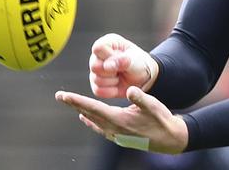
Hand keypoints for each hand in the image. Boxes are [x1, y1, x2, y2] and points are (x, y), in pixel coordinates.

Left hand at [55, 86, 187, 153]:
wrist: (168, 139)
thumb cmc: (161, 120)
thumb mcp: (153, 106)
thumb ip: (140, 98)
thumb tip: (130, 90)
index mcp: (119, 120)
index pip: (93, 108)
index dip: (77, 101)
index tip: (64, 95)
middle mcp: (113, 129)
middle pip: (89, 114)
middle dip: (74, 104)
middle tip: (60, 96)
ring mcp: (115, 134)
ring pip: (93, 120)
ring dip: (81, 110)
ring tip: (70, 103)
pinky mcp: (119, 135)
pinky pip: (99, 127)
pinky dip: (90, 120)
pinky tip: (86, 118)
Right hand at [89, 33, 158, 97]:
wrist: (144, 77)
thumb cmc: (139, 63)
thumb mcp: (134, 59)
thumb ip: (121, 61)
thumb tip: (107, 66)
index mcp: (107, 42)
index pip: (98, 48)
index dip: (109, 57)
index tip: (124, 59)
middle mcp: (97, 55)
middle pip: (95, 66)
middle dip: (111, 71)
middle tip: (123, 69)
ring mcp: (95, 70)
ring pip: (96, 80)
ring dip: (113, 81)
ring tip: (122, 75)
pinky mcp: (96, 84)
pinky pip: (98, 91)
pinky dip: (111, 91)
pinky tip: (118, 84)